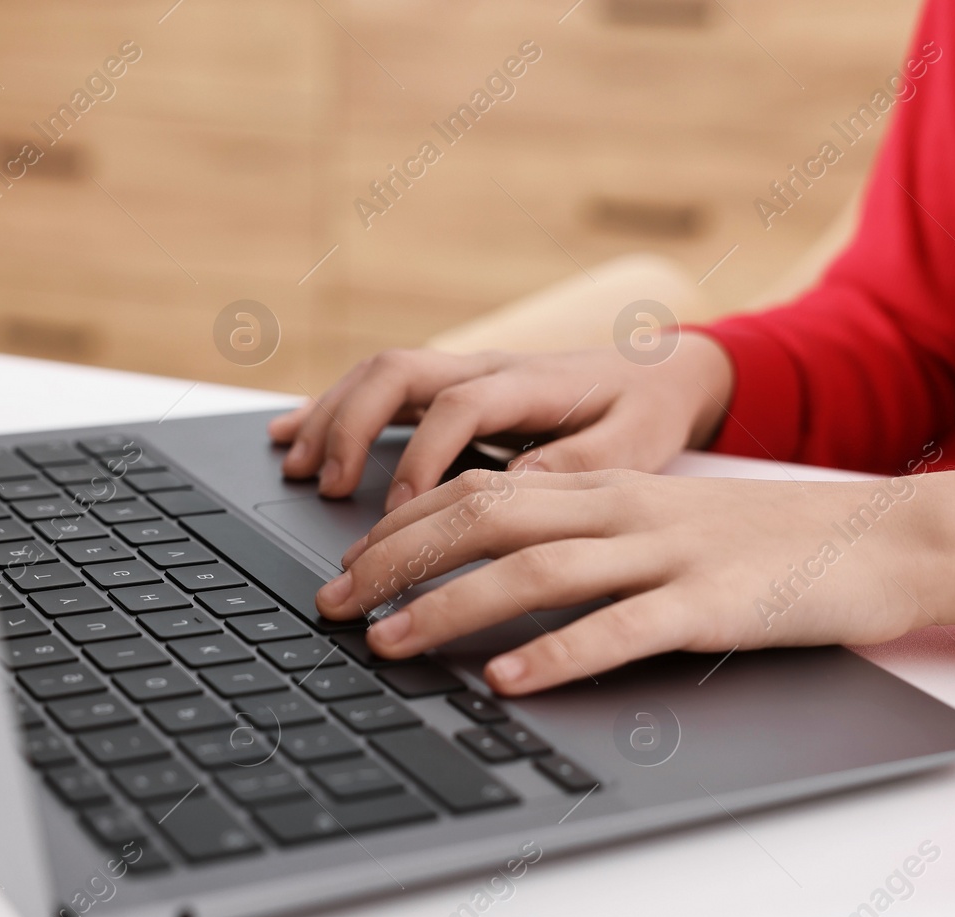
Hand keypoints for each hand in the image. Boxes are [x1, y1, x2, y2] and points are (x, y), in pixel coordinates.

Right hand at [268, 333, 732, 510]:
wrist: (663, 372)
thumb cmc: (647, 411)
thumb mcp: (635, 444)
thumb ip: (580, 462)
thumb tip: (518, 483)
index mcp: (529, 382)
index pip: (458, 406)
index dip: (423, 456)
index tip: (400, 511)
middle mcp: (486, 368)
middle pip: (398, 373)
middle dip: (351, 426)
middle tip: (327, 486)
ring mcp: (463, 373)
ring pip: (378, 375)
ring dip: (331, 416)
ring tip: (295, 467)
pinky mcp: (451, 387)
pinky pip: (380, 388)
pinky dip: (331, 410)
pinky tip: (292, 437)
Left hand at [314, 466, 954, 694]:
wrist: (887, 538)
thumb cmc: (770, 544)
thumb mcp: (666, 527)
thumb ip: (591, 544)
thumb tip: (501, 591)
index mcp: (608, 488)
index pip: (479, 489)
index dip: (401, 526)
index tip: (348, 566)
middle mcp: (626, 509)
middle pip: (483, 514)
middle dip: (395, 559)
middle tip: (333, 605)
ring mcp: (669, 552)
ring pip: (536, 566)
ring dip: (451, 604)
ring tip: (390, 642)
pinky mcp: (714, 604)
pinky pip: (622, 626)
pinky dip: (559, 652)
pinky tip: (509, 679)